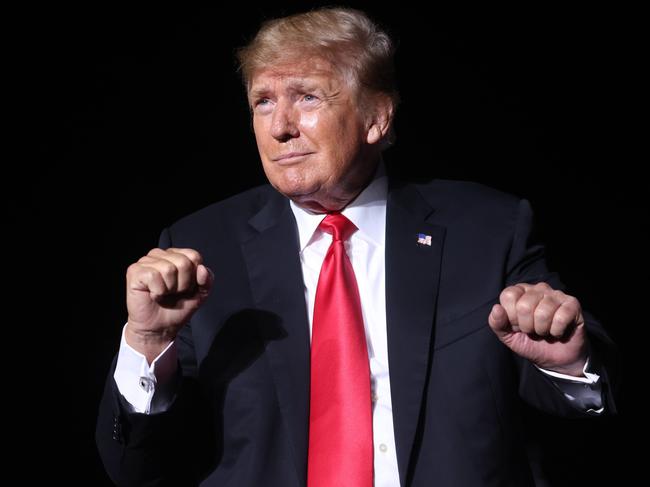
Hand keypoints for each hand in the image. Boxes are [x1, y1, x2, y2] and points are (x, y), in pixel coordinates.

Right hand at [126, 248, 212, 362]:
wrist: (159, 328)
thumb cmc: (177, 309)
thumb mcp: (200, 294)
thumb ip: (207, 280)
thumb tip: (202, 268)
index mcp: (175, 256)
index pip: (194, 255)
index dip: (194, 277)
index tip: (186, 288)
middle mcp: (160, 255)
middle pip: (183, 262)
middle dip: (183, 284)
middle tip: (174, 293)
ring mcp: (145, 261)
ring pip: (169, 268)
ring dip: (170, 288)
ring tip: (164, 294)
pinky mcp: (134, 272)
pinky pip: (154, 276)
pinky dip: (158, 291)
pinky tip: (154, 295)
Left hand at [488, 282, 587, 375]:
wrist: (555, 359)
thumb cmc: (530, 342)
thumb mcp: (508, 336)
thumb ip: (497, 323)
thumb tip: (496, 308)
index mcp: (520, 292)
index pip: (508, 295)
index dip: (511, 317)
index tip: (517, 326)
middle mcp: (538, 288)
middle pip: (525, 306)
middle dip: (527, 326)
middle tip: (533, 330)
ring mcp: (556, 294)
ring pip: (543, 312)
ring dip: (542, 330)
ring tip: (545, 331)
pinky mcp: (572, 304)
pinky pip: (561, 317)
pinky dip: (557, 331)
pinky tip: (558, 331)